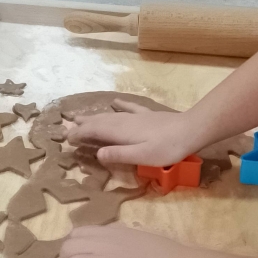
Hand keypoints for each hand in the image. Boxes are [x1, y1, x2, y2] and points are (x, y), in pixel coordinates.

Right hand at [65, 97, 198, 166]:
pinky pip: (129, 107)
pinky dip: (119, 105)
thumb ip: (119, 155)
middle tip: (66, 127)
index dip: (79, 135)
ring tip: (80, 116)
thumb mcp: (142, 156)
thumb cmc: (168, 148)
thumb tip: (97, 154)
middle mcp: (124, 121)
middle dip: (82, 125)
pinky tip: (114, 101)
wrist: (191, 130)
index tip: (66, 140)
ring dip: (94, 116)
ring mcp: (136, 116)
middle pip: (99, 122)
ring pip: (109, 115)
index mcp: (121, 133)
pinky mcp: (147, 115)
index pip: (94, 132)